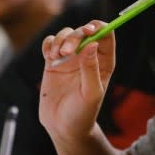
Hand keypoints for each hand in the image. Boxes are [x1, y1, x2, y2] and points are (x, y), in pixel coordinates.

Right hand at [39, 21, 114, 144]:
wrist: (63, 127)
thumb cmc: (83, 114)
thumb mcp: (90, 93)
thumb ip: (91, 68)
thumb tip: (93, 44)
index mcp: (103, 62)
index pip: (106, 35)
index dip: (98, 27)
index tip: (88, 30)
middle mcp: (88, 57)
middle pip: (83, 32)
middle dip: (75, 36)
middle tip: (67, 51)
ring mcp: (70, 58)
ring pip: (66, 33)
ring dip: (60, 39)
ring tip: (56, 57)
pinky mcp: (53, 63)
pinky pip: (50, 43)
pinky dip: (48, 44)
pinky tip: (49, 56)